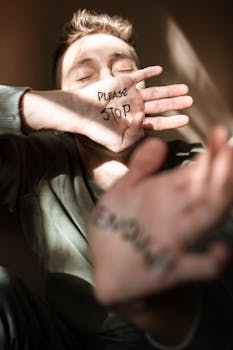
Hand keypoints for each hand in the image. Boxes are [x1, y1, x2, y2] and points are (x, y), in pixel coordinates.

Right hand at [22, 66, 190, 151]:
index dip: (172, 121)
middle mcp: (135, 108)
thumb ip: (135, 136)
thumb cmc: (97, 131)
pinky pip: (138, 75)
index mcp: (135, 122)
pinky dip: (148, 72)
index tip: (186, 120)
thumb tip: (145, 122)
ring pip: (154, 91)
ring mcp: (129, 94)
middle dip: (175, 104)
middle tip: (190, 102)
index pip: (157, 122)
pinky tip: (160, 70)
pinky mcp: (122, 82)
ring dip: (169, 90)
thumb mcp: (118, 143)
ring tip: (185, 89)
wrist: (80, 114)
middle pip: (160, 105)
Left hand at [88, 125, 232, 304]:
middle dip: (221, 169)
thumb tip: (159, 142)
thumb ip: (141, 168)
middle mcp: (175, 214)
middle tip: (230, 149)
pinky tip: (219, 253)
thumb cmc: (115, 227)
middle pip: (206, 189)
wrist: (104, 266)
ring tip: (229, 178)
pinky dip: (212, 263)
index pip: (195, 171)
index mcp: (165, 194)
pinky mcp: (169, 269)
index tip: (219, 132)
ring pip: (206, 217)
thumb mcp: (123, 192)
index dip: (210, 153)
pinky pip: (196, 268)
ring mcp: (175, 240)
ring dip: (221, 199)